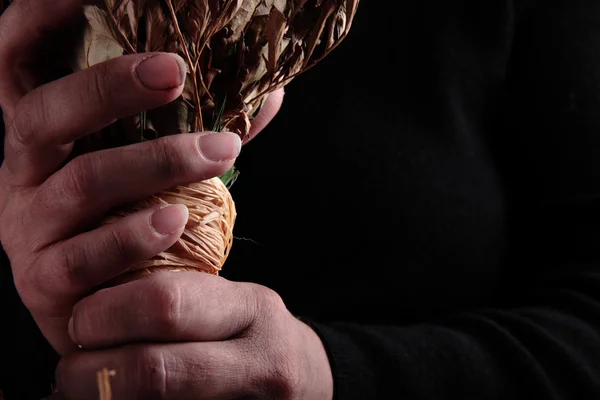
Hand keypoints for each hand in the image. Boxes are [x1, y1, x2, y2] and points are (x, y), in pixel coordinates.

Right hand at [0, 0, 282, 355]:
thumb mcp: (154, 168)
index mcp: (44, 134)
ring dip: (156, 162)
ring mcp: (27, 228)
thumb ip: (201, 129)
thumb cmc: (132, 220)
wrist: (109, 310)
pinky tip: (180, 218)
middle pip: (43, 114)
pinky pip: (86, 255)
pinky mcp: (44, 282)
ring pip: (82, 183)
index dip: (40, 18)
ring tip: (220, 150)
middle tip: (177, 70)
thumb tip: (268, 95)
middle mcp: (22, 172)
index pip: (17, 60)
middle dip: (109, 87)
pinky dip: (135, 233)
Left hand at [56, 271, 333, 399]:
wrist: (307, 379)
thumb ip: (182, 298)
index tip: (80, 317)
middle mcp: (259, 361)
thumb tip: (92, 296)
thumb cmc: (256, 334)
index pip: (168, 304)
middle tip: (69, 367)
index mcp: (251, 309)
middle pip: (154, 371)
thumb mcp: (234, 303)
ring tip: (82, 390)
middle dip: (91, 372)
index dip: (108, 314)